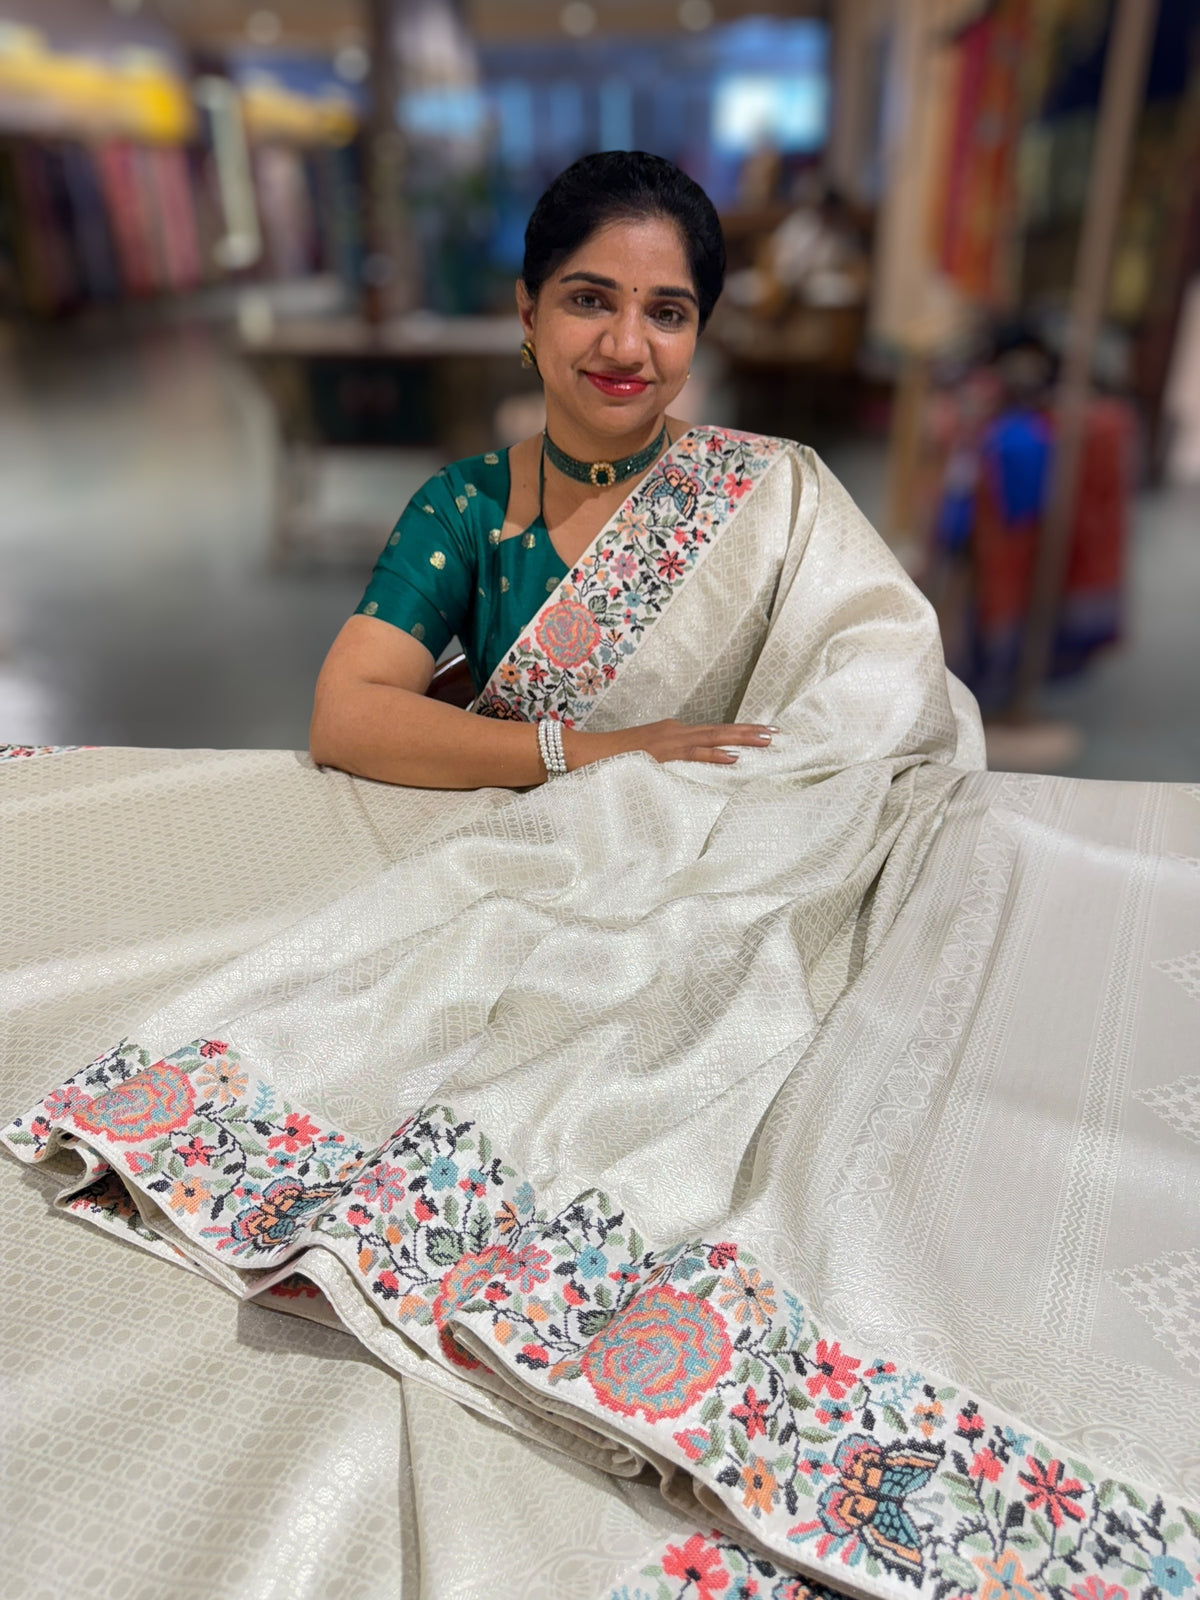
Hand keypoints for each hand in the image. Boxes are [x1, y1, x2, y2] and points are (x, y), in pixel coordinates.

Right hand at [563, 719, 777, 768]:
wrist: (582, 752)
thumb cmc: (611, 760)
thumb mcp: (644, 760)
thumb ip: (665, 764)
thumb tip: (684, 774)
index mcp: (673, 734)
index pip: (712, 733)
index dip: (738, 733)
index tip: (761, 734)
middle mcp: (674, 732)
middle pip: (719, 730)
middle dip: (748, 732)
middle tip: (775, 733)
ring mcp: (668, 740)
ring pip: (712, 737)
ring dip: (740, 738)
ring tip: (765, 739)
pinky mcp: (660, 752)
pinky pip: (692, 753)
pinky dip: (713, 754)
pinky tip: (733, 757)